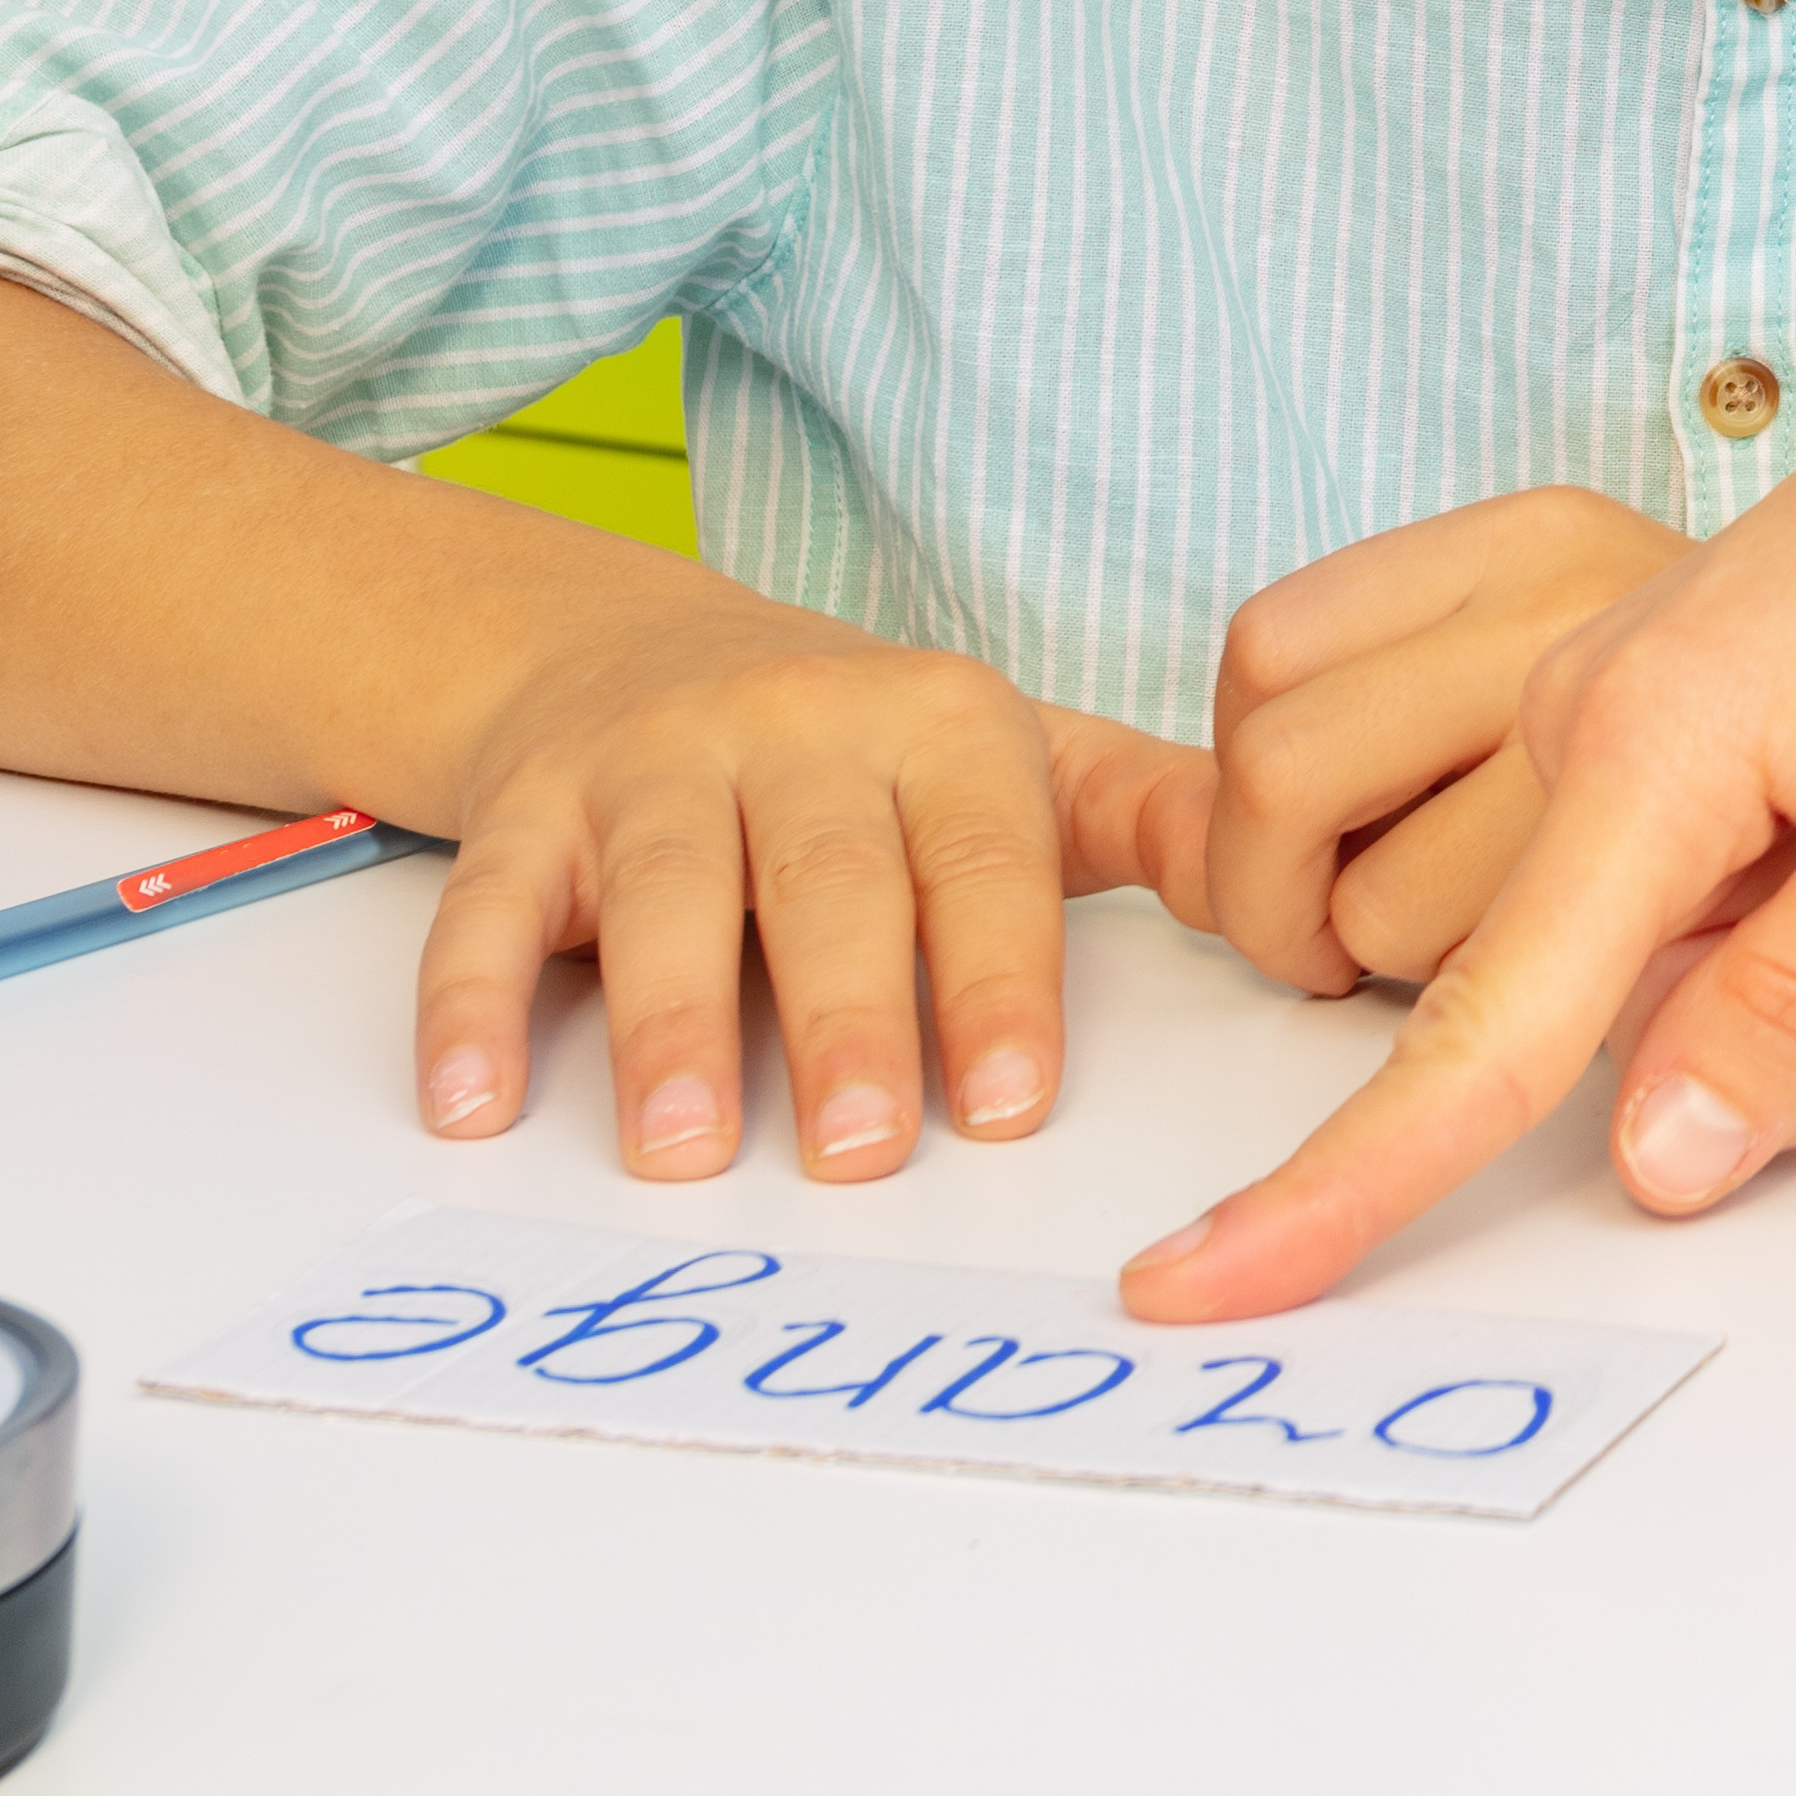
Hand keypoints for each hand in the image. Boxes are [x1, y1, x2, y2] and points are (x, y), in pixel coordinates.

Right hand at [406, 598, 1094, 1190]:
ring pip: (665, 891)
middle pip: (829, 880)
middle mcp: (799, 729)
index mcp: (943, 726)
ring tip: (683, 1152)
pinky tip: (475, 1103)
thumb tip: (1326, 888)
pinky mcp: (530, 807)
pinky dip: (470, 1000)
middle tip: (861, 1153)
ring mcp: (655, 763)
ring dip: (671, 1025)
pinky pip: (491, 903)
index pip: (988, 858)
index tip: (1012, 1104)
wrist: (623, 642)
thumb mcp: (1021, 759)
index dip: (1000, 978)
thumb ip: (1160, 821)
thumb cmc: (863, 751)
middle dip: (849, 1015)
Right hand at [1115, 240, 1795, 1316]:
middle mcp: (1592, 720)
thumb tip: (1648, 1168)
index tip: (1193, 1288)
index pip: (1484, 1023)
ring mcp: (1622, 715)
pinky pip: (1719, 905)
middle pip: (1634, 1023)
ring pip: (1686, 976)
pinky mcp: (1674, 721)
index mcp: (1649, 737)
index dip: (1347, 1181)